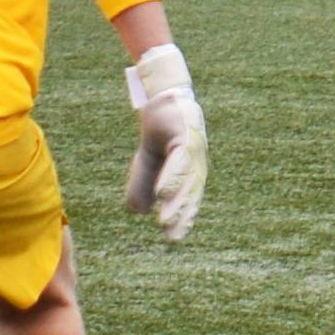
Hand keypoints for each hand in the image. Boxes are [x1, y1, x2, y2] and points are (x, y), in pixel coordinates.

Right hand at [122, 43, 207, 239]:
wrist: (160, 95)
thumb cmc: (158, 128)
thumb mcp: (147, 160)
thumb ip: (144, 183)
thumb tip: (140, 211)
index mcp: (189, 168)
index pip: (188, 196)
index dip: (183, 216)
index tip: (174, 237)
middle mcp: (195, 160)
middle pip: (190, 191)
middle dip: (182, 215)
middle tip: (173, 238)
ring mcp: (193, 146)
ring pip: (186, 179)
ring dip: (176, 201)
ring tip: (165, 220)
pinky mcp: (185, 133)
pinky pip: (179, 159)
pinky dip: (171, 177)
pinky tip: (163, 193)